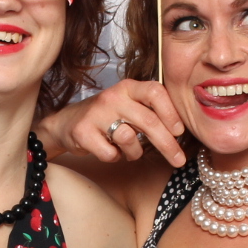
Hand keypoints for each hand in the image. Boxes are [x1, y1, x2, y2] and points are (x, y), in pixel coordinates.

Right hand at [39, 79, 185, 165]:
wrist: (67, 123)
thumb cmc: (107, 116)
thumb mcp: (128, 105)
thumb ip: (150, 111)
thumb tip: (181, 131)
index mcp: (128, 87)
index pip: (155, 92)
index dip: (171, 113)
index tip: (179, 132)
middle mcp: (112, 97)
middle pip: (148, 120)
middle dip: (167, 144)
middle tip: (178, 160)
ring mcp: (96, 114)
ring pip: (129, 139)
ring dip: (135, 152)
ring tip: (130, 152)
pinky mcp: (83, 132)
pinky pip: (110, 153)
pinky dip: (114, 157)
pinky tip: (110, 151)